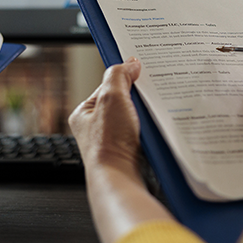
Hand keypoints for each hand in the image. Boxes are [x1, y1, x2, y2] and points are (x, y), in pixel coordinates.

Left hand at [69, 57, 173, 242]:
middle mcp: (96, 127)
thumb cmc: (109, 144)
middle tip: (151, 91)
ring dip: (147, 113)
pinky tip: (159, 127)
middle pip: (124, 100)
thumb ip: (119, 75)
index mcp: (84, 113)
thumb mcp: (111, 97)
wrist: (120, 178)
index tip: (140, 70)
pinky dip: (153, 128)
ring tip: (155, 110)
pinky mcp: (131, 151)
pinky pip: (144, 132)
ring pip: (136, 117)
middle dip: (138, 96)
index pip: (107, 85)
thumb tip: (130, 64)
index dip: (124, 77)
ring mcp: (114, 140)